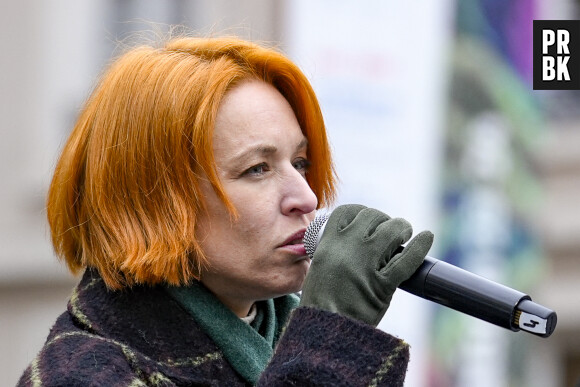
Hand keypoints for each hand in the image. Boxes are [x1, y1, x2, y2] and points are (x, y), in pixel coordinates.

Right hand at [299, 204, 433, 325]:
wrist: (325, 334)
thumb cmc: (321, 304)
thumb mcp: (319, 268)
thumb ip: (334, 251)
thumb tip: (355, 238)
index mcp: (327, 244)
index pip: (348, 211)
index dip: (362, 212)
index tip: (368, 220)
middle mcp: (347, 249)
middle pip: (372, 216)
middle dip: (384, 220)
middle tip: (389, 230)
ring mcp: (366, 265)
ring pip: (392, 230)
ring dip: (401, 228)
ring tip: (404, 234)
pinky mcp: (383, 285)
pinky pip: (408, 259)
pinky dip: (420, 246)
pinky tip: (426, 238)